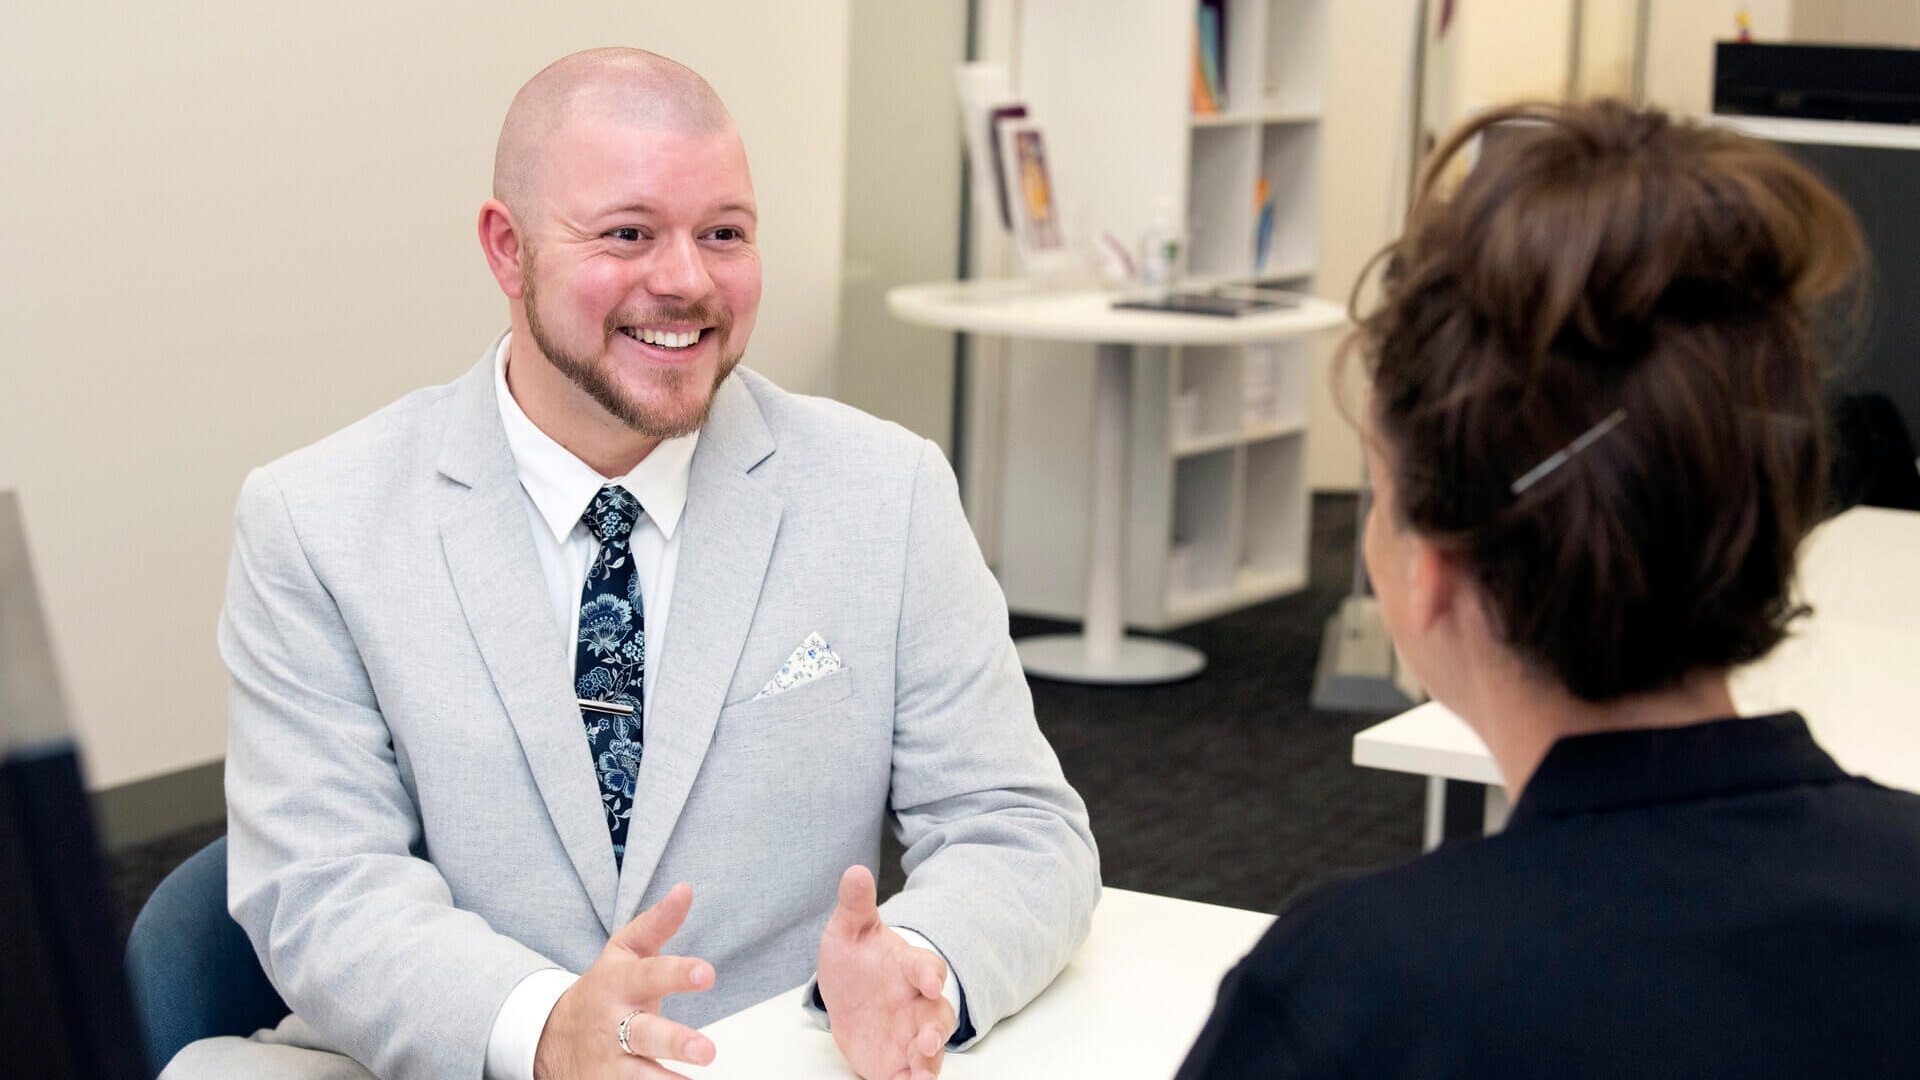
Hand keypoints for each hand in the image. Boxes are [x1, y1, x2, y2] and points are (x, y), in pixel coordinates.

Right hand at [534, 882, 716, 1079]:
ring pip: (639, 1077)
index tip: (708, 974)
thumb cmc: (606, 987)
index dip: (678, 973)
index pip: (651, 974)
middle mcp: (614, 1024)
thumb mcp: (625, 950)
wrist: (551, 1036)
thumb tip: (686, 888)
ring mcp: (609, 1062)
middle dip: (676, 1042)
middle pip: (646, 1033)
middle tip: (707, 1051)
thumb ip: (657, 923)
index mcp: (621, 983)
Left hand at [815, 865, 955, 1079]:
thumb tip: (854, 871)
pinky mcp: (899, 1061)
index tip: (928, 980)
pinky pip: (913, 1075)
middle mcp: (916, 1003)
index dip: (930, 973)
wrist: (848, 995)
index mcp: (907, 968)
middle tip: (927, 1039)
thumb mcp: (849, 930)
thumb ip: (856, 905)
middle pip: (938, 1016)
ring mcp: (910, 1034)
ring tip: (921, 1073)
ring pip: (932, 1050)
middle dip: (936, 1029)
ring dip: (930, 1061)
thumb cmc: (857, 959)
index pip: (927, 967)